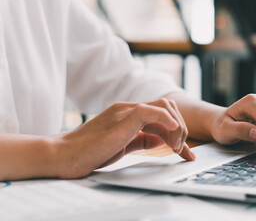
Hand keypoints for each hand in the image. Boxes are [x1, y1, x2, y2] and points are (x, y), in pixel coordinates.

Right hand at [55, 98, 194, 178]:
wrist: (64, 155)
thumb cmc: (90, 152)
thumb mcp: (123, 145)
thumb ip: (142, 139)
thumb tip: (160, 139)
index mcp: (129, 114)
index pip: (162, 114)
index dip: (179, 132)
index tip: (186, 153)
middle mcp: (128, 108)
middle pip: (168, 107)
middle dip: (182, 129)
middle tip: (181, 151)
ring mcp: (125, 111)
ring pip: (164, 107)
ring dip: (177, 127)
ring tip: (175, 148)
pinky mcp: (121, 119)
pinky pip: (150, 110)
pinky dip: (166, 119)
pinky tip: (173, 131)